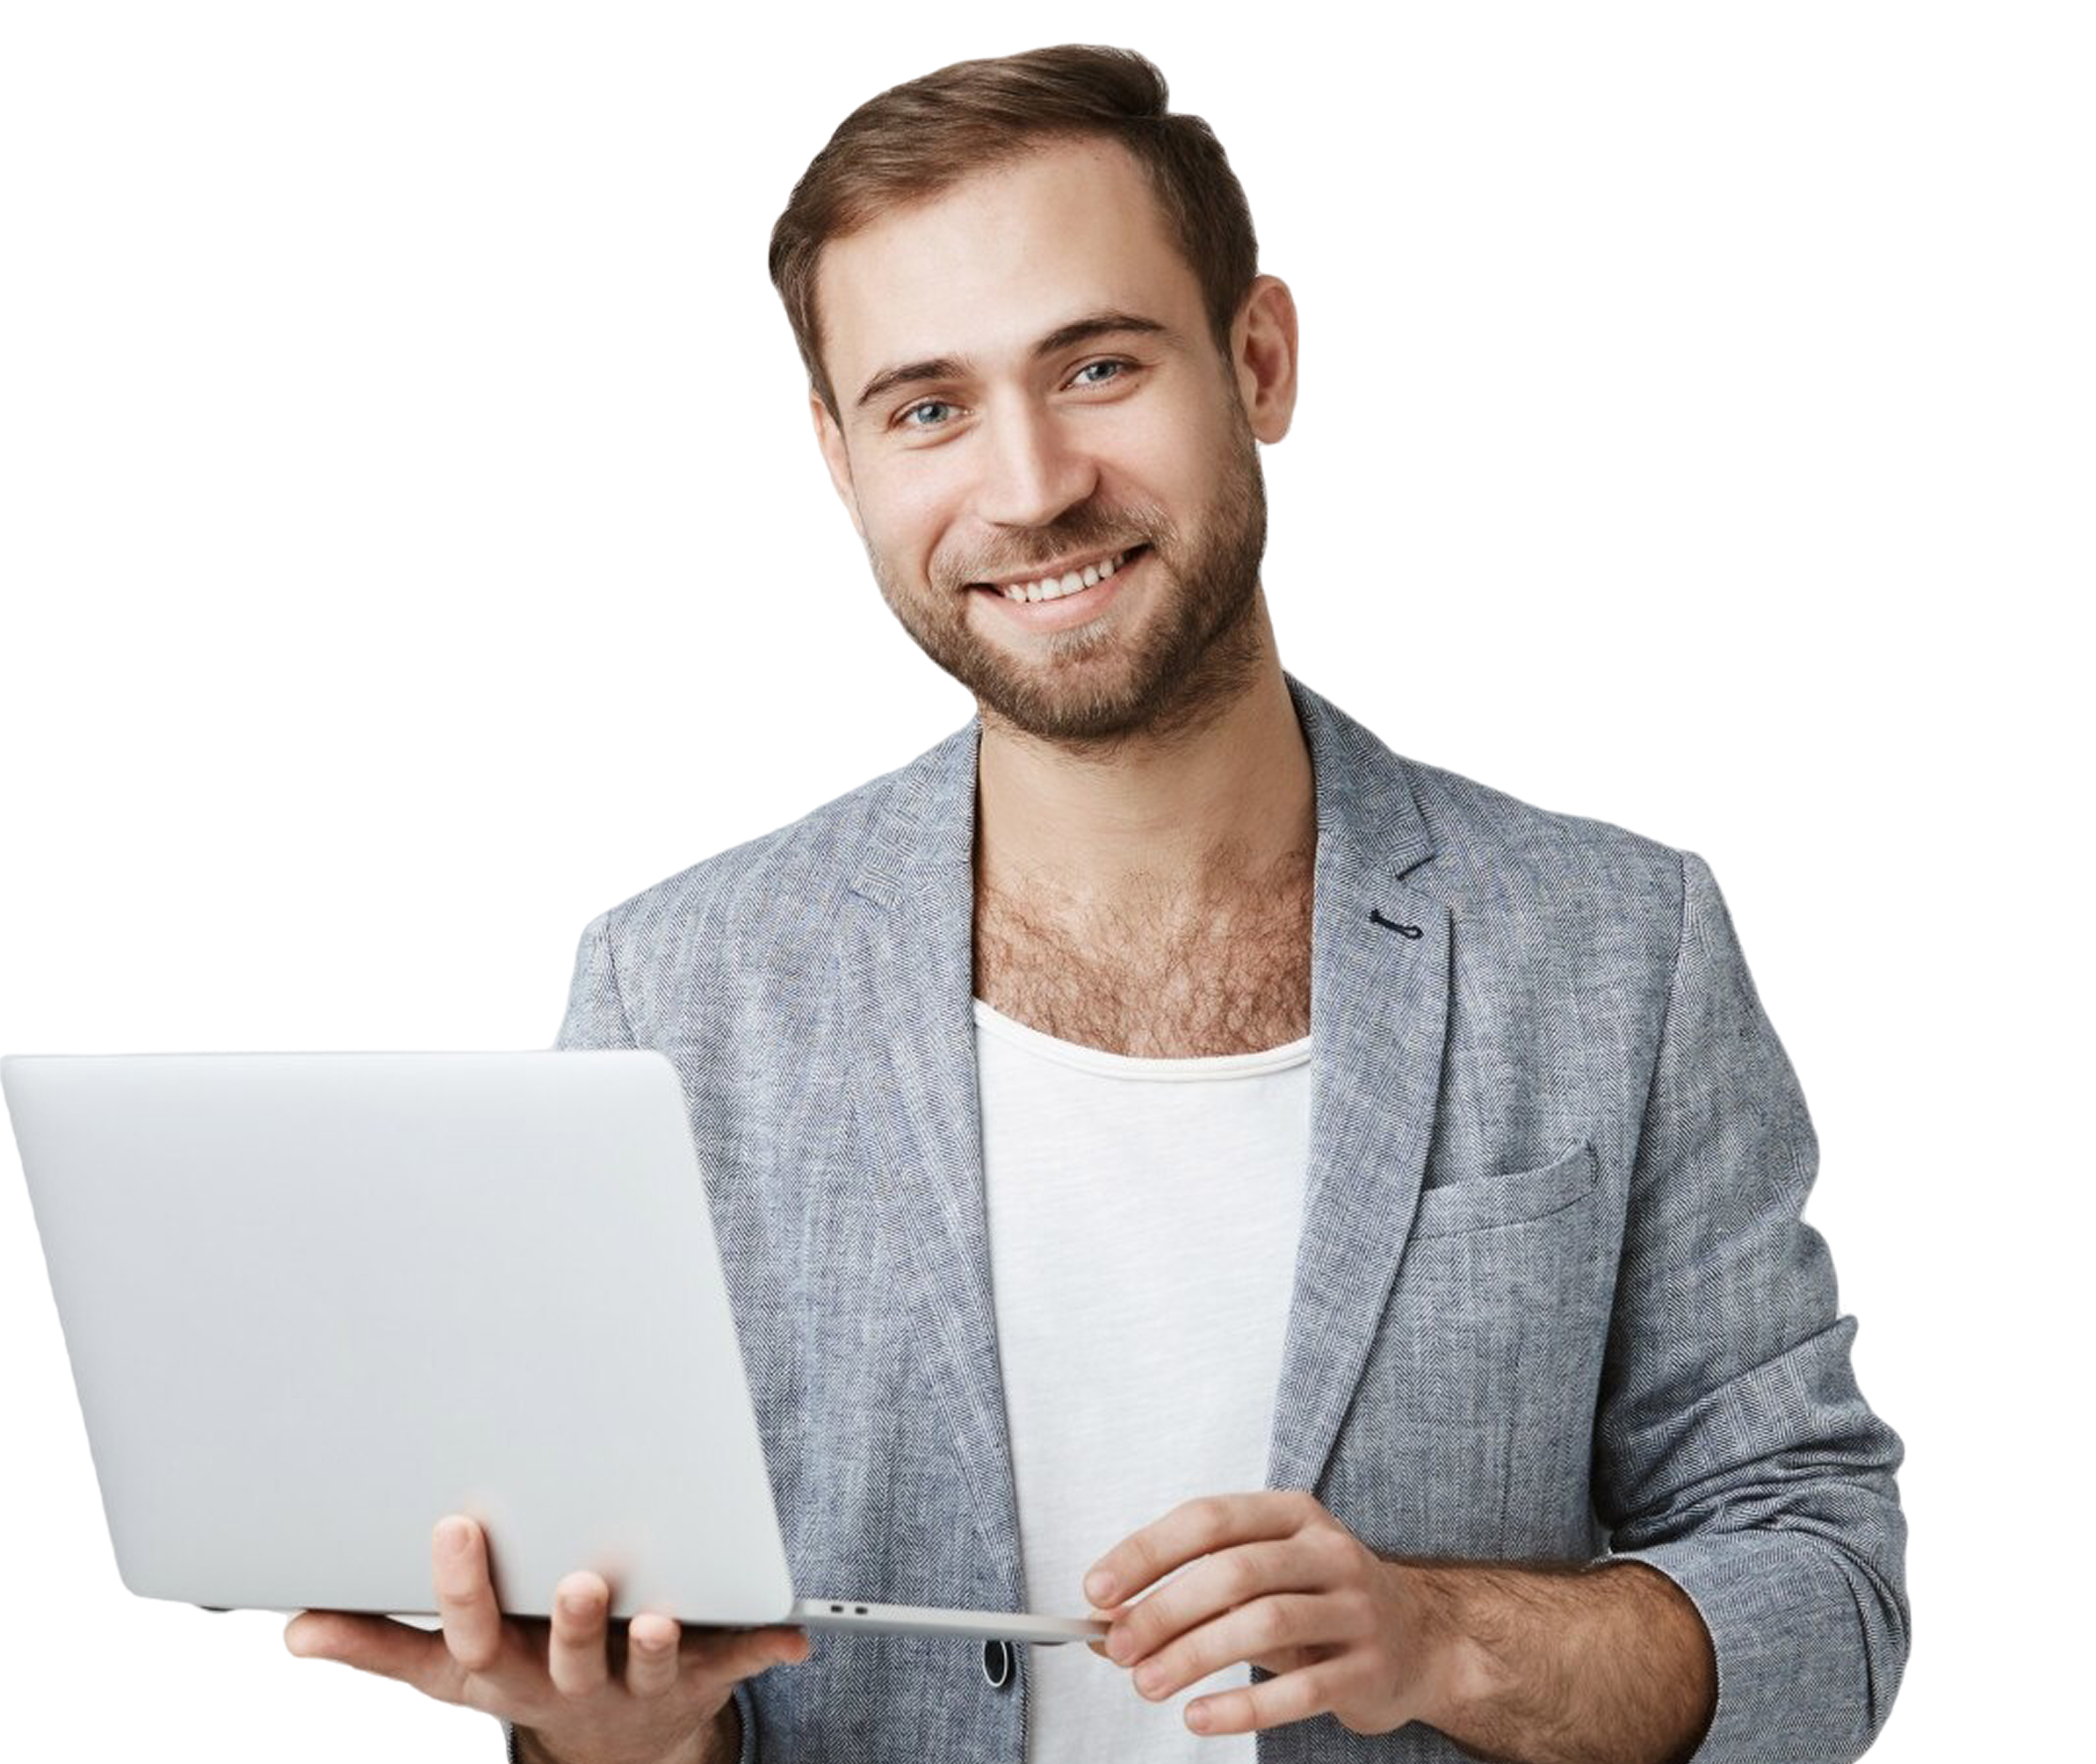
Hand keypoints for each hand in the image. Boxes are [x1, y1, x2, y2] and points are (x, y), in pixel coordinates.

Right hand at [282, 1513, 809, 1763]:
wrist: (613, 1747)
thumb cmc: (520, 1672)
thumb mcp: (446, 1669)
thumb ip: (375, 1644)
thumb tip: (294, 1628)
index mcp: (503, 1667)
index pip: (471, 1634)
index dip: (461, 1587)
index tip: (455, 1524)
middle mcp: (567, 1679)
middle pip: (563, 1654)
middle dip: (568, 1622)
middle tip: (576, 1580)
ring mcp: (636, 1681)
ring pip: (647, 1667)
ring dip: (656, 1645)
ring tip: (659, 1619)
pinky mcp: (700, 1676)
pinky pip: (737, 1661)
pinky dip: (766, 1647)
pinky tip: (793, 1638)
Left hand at [1081, 1490, 1461, 1738]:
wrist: (1421, 1641)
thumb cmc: (1317, 1604)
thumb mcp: (1260, 1581)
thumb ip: (1188, 1597)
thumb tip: (1102, 1628)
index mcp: (1291, 1514)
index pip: (1208, 1519)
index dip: (1147, 1552)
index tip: (1097, 1590)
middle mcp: (1328, 1551)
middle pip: (1233, 1571)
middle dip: (1163, 1611)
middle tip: (1117, 1649)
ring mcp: (1356, 1608)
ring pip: (1263, 1624)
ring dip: (1193, 1656)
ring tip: (1147, 1684)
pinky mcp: (1370, 1668)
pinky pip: (1300, 1691)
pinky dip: (1242, 1707)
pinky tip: (1200, 1718)